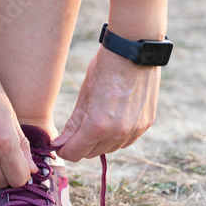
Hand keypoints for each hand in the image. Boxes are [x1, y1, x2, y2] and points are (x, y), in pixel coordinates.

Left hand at [53, 46, 160, 160]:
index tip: (61, 145)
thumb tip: (59, 144)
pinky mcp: (145, 125)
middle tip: (75, 133)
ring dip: (99, 142)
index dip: (65, 150)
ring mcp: (134, 130)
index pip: (75, 153)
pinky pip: (126, 140)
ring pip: (109, 149)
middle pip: (92, 153)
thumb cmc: (104, 69)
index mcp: (96, 126)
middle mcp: (117, 133)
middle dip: (81, 146)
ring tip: (95, 122)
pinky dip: (116, 136)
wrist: (133, 52)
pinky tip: (112, 121)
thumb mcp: (83, 96)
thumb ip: (72, 125)